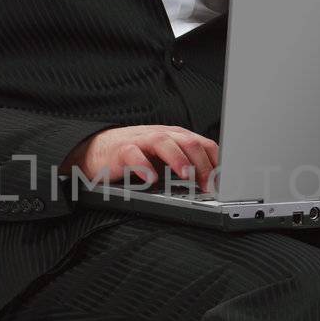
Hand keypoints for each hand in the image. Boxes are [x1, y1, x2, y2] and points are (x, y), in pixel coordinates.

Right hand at [60, 124, 218, 189]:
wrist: (96, 151)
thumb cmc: (133, 156)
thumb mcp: (164, 159)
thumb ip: (185, 164)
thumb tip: (211, 181)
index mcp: (174, 137)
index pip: (203, 144)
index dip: (216, 162)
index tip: (223, 182)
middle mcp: (160, 136)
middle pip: (188, 141)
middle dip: (202, 163)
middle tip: (208, 184)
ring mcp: (140, 141)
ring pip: (163, 142)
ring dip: (178, 159)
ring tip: (187, 175)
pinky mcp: (121, 151)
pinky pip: (133, 155)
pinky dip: (143, 166)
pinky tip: (151, 178)